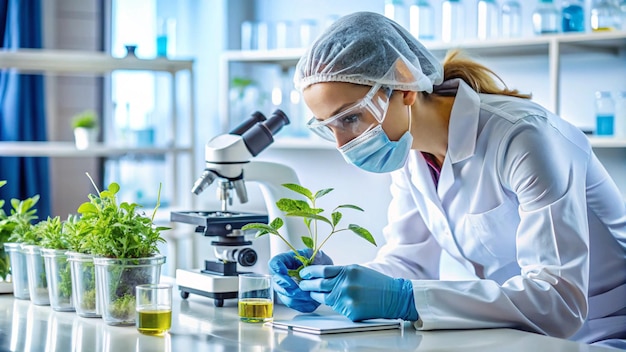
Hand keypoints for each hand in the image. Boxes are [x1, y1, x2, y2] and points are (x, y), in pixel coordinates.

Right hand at [269, 249, 332, 311]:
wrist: (327, 278)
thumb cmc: (321, 265)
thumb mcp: (320, 256)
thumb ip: (316, 257)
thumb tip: (313, 261)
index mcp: (288, 260)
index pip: (274, 263)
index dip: (276, 268)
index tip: (284, 271)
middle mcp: (284, 275)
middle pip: (276, 282)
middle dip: (288, 286)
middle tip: (299, 286)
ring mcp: (286, 288)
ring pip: (284, 295)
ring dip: (297, 296)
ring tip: (309, 293)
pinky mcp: (292, 299)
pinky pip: (292, 304)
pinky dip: (302, 303)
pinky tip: (311, 299)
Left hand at [299, 264, 417, 321]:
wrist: (393, 296)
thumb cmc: (376, 282)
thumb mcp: (357, 270)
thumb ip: (340, 272)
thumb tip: (321, 274)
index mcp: (347, 271)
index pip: (321, 270)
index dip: (309, 271)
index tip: (303, 273)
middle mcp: (345, 284)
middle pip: (318, 284)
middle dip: (307, 284)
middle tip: (302, 284)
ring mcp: (347, 299)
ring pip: (323, 297)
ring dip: (315, 295)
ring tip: (312, 293)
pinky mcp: (350, 311)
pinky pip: (335, 308)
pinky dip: (333, 304)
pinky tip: (333, 301)